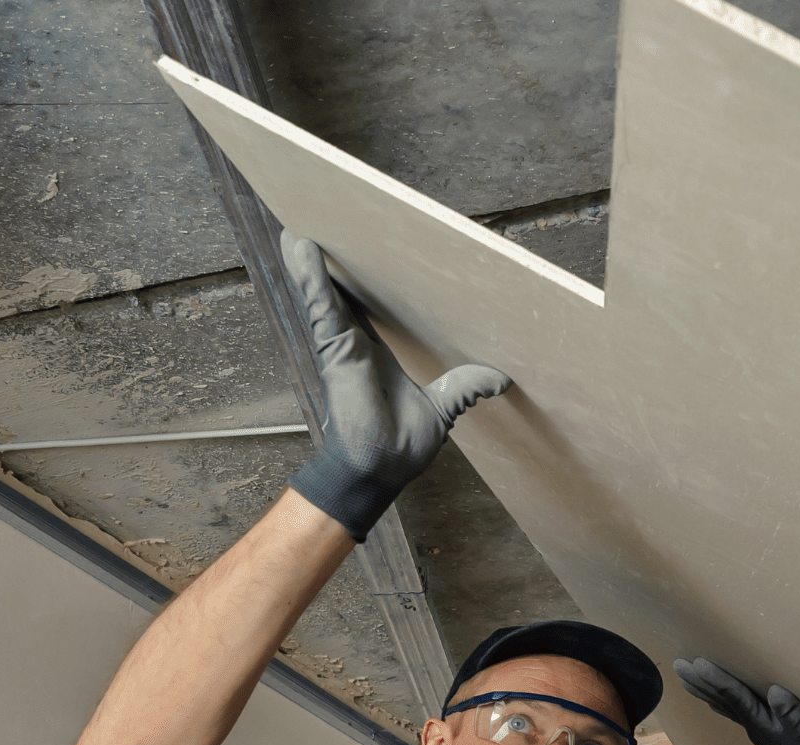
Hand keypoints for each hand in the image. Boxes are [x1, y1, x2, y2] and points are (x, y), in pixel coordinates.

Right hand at [282, 232, 509, 540]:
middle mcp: (355, 343)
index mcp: (376, 352)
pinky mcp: (335, 350)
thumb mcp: (441, 408)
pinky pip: (322, 309)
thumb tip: (498, 379)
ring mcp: (342, 345)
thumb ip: (464, 388)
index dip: (370, 279)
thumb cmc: (400, 444)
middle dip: (337, 262)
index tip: (369, 249)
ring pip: (327, 295)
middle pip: (345, 293)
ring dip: (313, 263)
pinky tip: (302, 250)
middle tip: (328, 221)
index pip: (372, 306)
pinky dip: (312, 280)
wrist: (381, 469)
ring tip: (301, 228)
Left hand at [673, 659, 799, 744]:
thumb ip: (792, 713)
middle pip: (721, 701)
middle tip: (679, 665)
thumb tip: (775, 691)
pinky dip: (720, 701)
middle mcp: (754, 727)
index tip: (698, 663)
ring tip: (687, 678)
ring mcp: (757, 730)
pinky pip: (735, 712)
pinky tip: (715, 698)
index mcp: (762, 724)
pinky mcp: (764, 732)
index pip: (734, 697)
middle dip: (700, 683)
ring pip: (724, 706)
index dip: (716, 679)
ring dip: (704, 691)